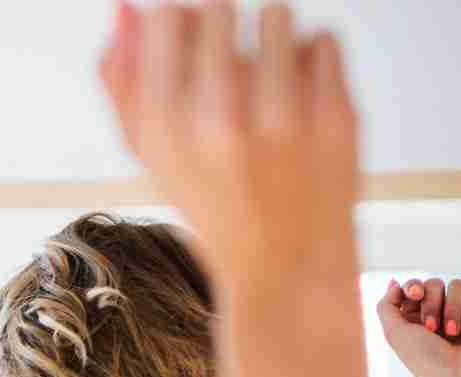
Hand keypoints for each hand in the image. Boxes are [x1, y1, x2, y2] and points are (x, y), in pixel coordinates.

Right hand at [99, 2, 360, 286]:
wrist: (284, 266)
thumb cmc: (215, 208)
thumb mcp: (150, 157)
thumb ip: (126, 82)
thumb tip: (127, 12)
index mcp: (164, 128)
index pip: (168, 17)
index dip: (179, 25)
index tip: (188, 42)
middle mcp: (219, 118)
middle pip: (220, 7)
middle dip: (224, 28)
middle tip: (230, 67)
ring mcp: (282, 114)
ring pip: (277, 15)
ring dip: (272, 39)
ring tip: (268, 83)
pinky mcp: (334, 113)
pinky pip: (323, 40)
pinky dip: (314, 63)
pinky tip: (301, 101)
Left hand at [376, 276, 460, 376]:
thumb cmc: (423, 358)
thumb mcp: (394, 332)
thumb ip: (386, 306)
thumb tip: (393, 283)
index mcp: (414, 316)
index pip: (415, 286)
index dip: (414, 285)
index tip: (415, 294)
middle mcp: (437, 312)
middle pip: (435, 283)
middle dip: (431, 303)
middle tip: (431, 328)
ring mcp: (460, 312)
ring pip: (458, 286)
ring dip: (451, 309)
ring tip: (451, 333)